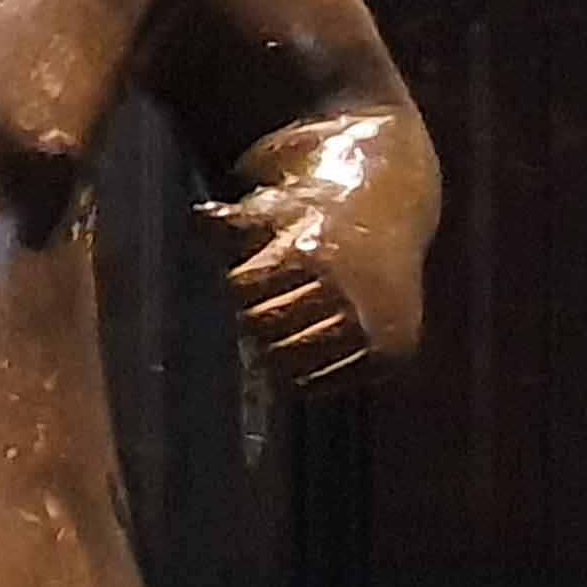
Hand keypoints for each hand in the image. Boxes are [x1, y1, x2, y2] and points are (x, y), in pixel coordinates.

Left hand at [205, 177, 414, 391]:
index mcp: (311, 253)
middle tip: (256, 317)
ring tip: (272, 339)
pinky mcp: (388, 352)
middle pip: (266, 324)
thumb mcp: (276, 206)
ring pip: (294, 358)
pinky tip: (301, 356)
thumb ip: (231, 220)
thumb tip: (199, 217)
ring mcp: (369, 325)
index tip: (245, 284)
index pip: (245, 287)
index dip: (240, 286)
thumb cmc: (318, 216)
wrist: (386, 215)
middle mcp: (343, 291)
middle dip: (255, 320)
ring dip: (275, 354)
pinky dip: (308, 375)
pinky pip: (328, 380)